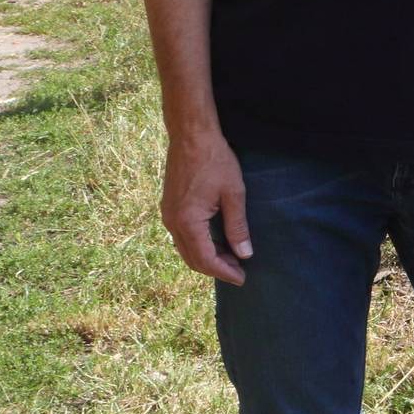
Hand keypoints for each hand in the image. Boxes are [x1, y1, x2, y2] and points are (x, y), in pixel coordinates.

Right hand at [161, 129, 252, 285]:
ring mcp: (168, 215)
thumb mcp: (233, 194)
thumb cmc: (215, 160)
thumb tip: (245, 254)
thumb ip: (237, 226)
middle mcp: (172, 223)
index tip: (242, 278)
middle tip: (239, 271)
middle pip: (193, 259)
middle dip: (216, 268)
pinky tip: (216, 241)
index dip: (224, 271)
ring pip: (186, 249)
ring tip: (231, 258)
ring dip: (207, 257)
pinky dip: (199, 245)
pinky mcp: (169, 207)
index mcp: (187, 222)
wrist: (191, 135)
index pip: (205, 259)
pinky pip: (182, 236)